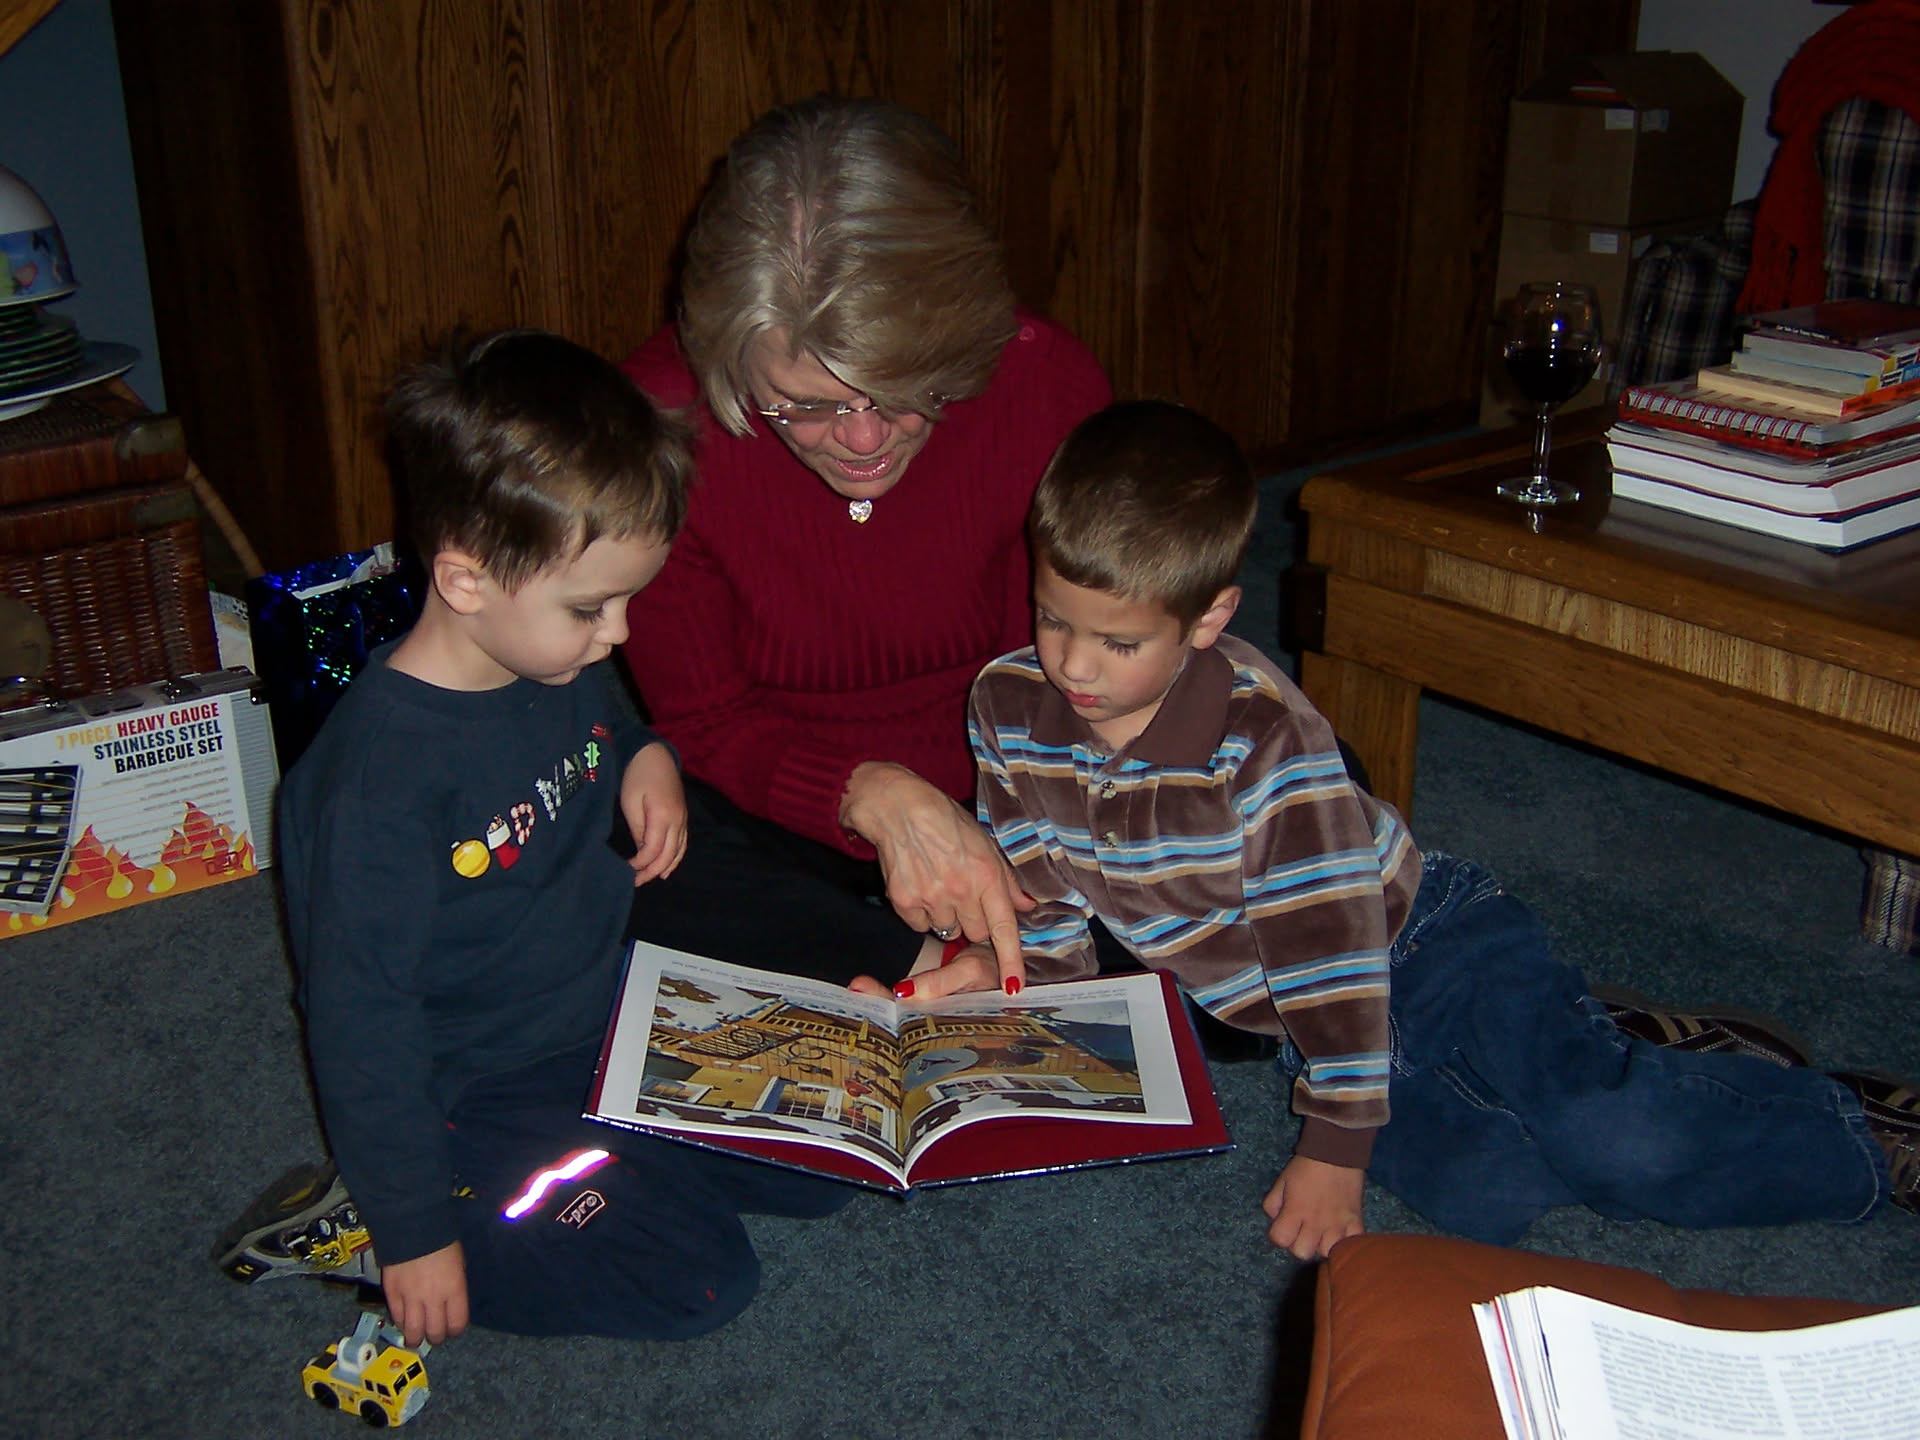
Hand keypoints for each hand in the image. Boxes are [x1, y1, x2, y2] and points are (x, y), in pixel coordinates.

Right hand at [381, 1241, 468, 1347]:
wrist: (412, 1225)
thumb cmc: (441, 1240)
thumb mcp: (457, 1263)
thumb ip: (454, 1287)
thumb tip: (449, 1305)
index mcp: (454, 1289)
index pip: (457, 1324)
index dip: (454, 1330)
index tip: (452, 1328)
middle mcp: (433, 1298)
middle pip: (435, 1333)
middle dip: (436, 1337)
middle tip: (434, 1335)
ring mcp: (410, 1298)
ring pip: (413, 1332)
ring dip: (416, 1338)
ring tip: (416, 1337)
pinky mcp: (392, 1294)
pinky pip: (396, 1318)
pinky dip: (401, 1323)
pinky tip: (404, 1321)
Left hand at [621, 741, 687, 884]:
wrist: (655, 755)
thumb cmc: (637, 775)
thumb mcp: (630, 802)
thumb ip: (638, 828)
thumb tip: (642, 850)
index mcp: (663, 816)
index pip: (653, 850)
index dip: (640, 863)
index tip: (626, 869)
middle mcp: (678, 820)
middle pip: (668, 855)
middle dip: (651, 871)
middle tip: (636, 881)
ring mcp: (683, 819)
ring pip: (678, 851)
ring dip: (664, 867)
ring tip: (649, 878)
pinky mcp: (683, 817)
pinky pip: (683, 843)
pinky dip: (676, 858)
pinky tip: (667, 868)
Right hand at [840, 762, 1032, 993]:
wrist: (897, 807)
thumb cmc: (945, 820)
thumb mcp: (984, 843)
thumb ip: (1006, 879)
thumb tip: (1026, 906)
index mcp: (986, 875)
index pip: (1004, 927)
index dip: (1010, 960)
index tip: (1013, 987)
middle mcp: (961, 891)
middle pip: (976, 933)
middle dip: (975, 921)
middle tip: (964, 894)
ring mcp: (931, 898)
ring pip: (948, 931)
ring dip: (947, 917)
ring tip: (939, 884)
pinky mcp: (904, 901)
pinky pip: (920, 925)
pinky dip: (921, 914)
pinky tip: (920, 886)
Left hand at [1260, 1155, 1365, 1260]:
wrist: (1337, 1152)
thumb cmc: (1306, 1165)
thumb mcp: (1282, 1180)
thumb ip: (1273, 1203)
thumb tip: (1275, 1220)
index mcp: (1295, 1211)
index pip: (1280, 1240)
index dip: (1278, 1236)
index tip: (1283, 1228)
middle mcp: (1315, 1223)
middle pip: (1302, 1253)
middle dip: (1298, 1243)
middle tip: (1302, 1230)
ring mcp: (1337, 1224)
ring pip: (1326, 1252)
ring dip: (1321, 1245)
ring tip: (1322, 1232)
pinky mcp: (1356, 1221)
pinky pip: (1351, 1244)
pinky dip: (1346, 1242)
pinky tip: (1341, 1234)